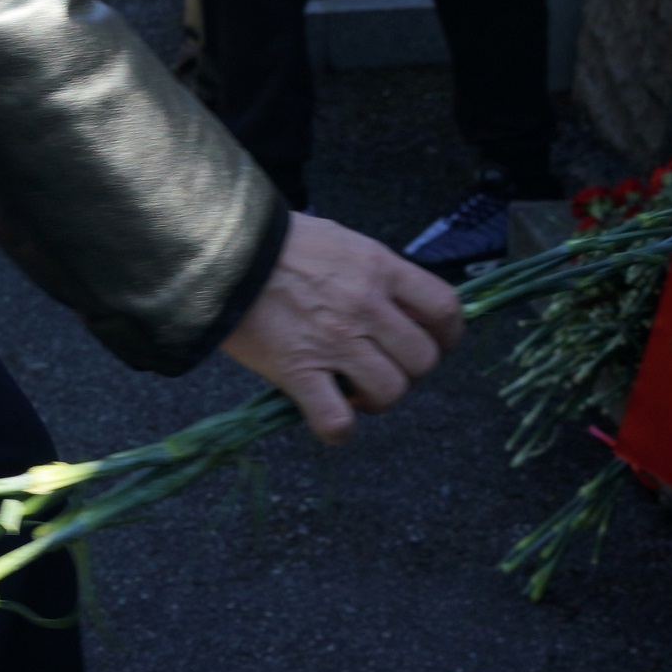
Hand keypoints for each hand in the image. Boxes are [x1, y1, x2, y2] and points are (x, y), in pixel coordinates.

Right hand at [221, 211, 462, 442]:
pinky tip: (331, 417)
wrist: (224, 251)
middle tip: (383, 366)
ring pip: (390, 392)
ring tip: (354, 388)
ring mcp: (334, 341)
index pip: (445, 310)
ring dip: (377, 398)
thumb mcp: (344, 242)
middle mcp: (366, 306)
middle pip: (423, 360)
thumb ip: (377, 274)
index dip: (447, 336)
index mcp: (380, 269)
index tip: (431, 343)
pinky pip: (336, 420)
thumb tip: (402, 306)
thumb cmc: (282, 244)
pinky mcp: (298, 371)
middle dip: (410, 371)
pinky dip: (339, 429)